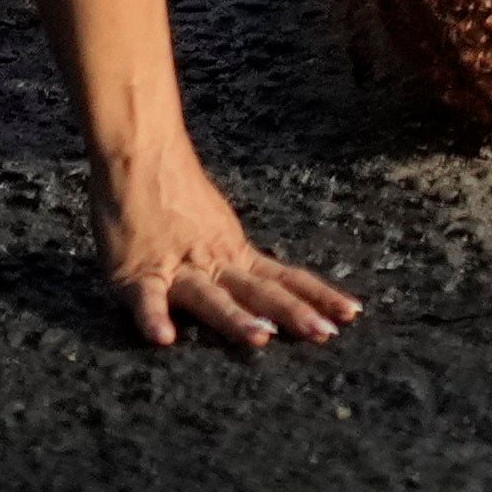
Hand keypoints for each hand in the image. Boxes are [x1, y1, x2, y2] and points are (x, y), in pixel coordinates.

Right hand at [100, 168, 362, 353]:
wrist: (140, 153)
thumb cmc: (176, 192)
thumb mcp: (218, 228)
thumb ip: (237, 262)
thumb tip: (268, 288)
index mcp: (235, 254)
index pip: (285, 278)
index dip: (318, 296)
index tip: (353, 313)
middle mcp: (215, 262)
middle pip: (259, 291)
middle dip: (293, 313)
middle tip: (324, 334)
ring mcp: (178, 268)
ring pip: (211, 297)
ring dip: (235, 318)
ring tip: (261, 338)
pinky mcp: (138, 273)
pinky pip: (147, 299)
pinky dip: (153, 318)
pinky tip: (164, 338)